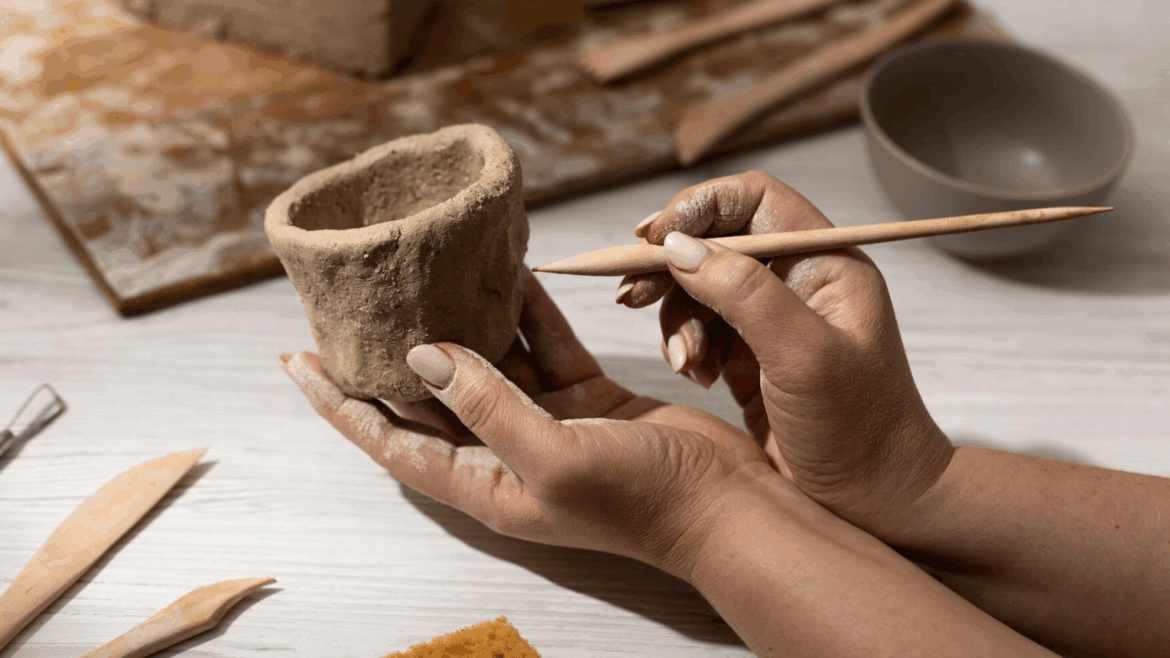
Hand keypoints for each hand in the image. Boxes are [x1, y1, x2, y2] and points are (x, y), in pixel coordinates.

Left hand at [281, 270, 778, 579]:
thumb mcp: (552, 457)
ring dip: (465, 320)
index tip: (297, 362)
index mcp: (485, 483)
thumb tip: (424, 356)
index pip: (391, 441)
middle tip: (356, 305)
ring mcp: (547, 423)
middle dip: (392, 354)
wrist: (726, 505)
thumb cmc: (641, 502)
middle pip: (432, 397)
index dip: (341, 404)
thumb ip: (486, 406)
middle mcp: (507, 453)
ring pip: (491, 362)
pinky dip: (528, 313)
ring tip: (428, 273)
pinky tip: (509, 275)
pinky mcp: (587, 397)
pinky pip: (544, 346)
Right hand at [617, 171, 952, 536]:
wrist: (877, 502)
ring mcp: (773, 318)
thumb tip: (679, 247)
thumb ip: (744, 294)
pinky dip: (686, 348)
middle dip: (670, 266)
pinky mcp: (752, 355)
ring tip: (687, 362)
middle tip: (631, 294)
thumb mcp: (804, 357)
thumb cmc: (861, 431)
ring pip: (699, 287)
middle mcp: (798, 280)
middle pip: (715, 240)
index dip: (698, 206)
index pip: (753, 199)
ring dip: (677, 320)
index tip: (653, 238)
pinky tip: (698, 377)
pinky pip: (700, 330)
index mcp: (824, 261)